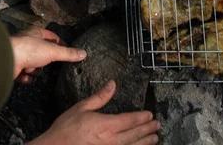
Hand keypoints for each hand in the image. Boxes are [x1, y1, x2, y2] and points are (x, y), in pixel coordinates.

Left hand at [10, 26, 86, 83]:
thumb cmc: (30, 49)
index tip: (67, 51)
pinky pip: (24, 74)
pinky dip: (26, 77)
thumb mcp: (53, 51)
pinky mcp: (13, 67)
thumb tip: (84, 53)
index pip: (52, 37)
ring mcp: (19, 54)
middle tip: (47, 63)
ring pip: (34, 65)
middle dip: (45, 60)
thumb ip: (68, 53)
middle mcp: (27, 42)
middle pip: (43, 52)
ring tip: (31, 69)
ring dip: (34, 70)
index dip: (60, 44)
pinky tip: (25, 76)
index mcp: (36, 32)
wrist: (7, 60)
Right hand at [28, 80, 159, 144]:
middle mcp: (112, 141)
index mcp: (107, 125)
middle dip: (148, 129)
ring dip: (145, 142)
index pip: (130, 120)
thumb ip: (100, 97)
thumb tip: (112, 84)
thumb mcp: (81, 108)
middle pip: (135, 134)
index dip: (142, 118)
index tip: (150, 115)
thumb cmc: (65, 130)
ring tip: (154, 139)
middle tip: (157, 126)